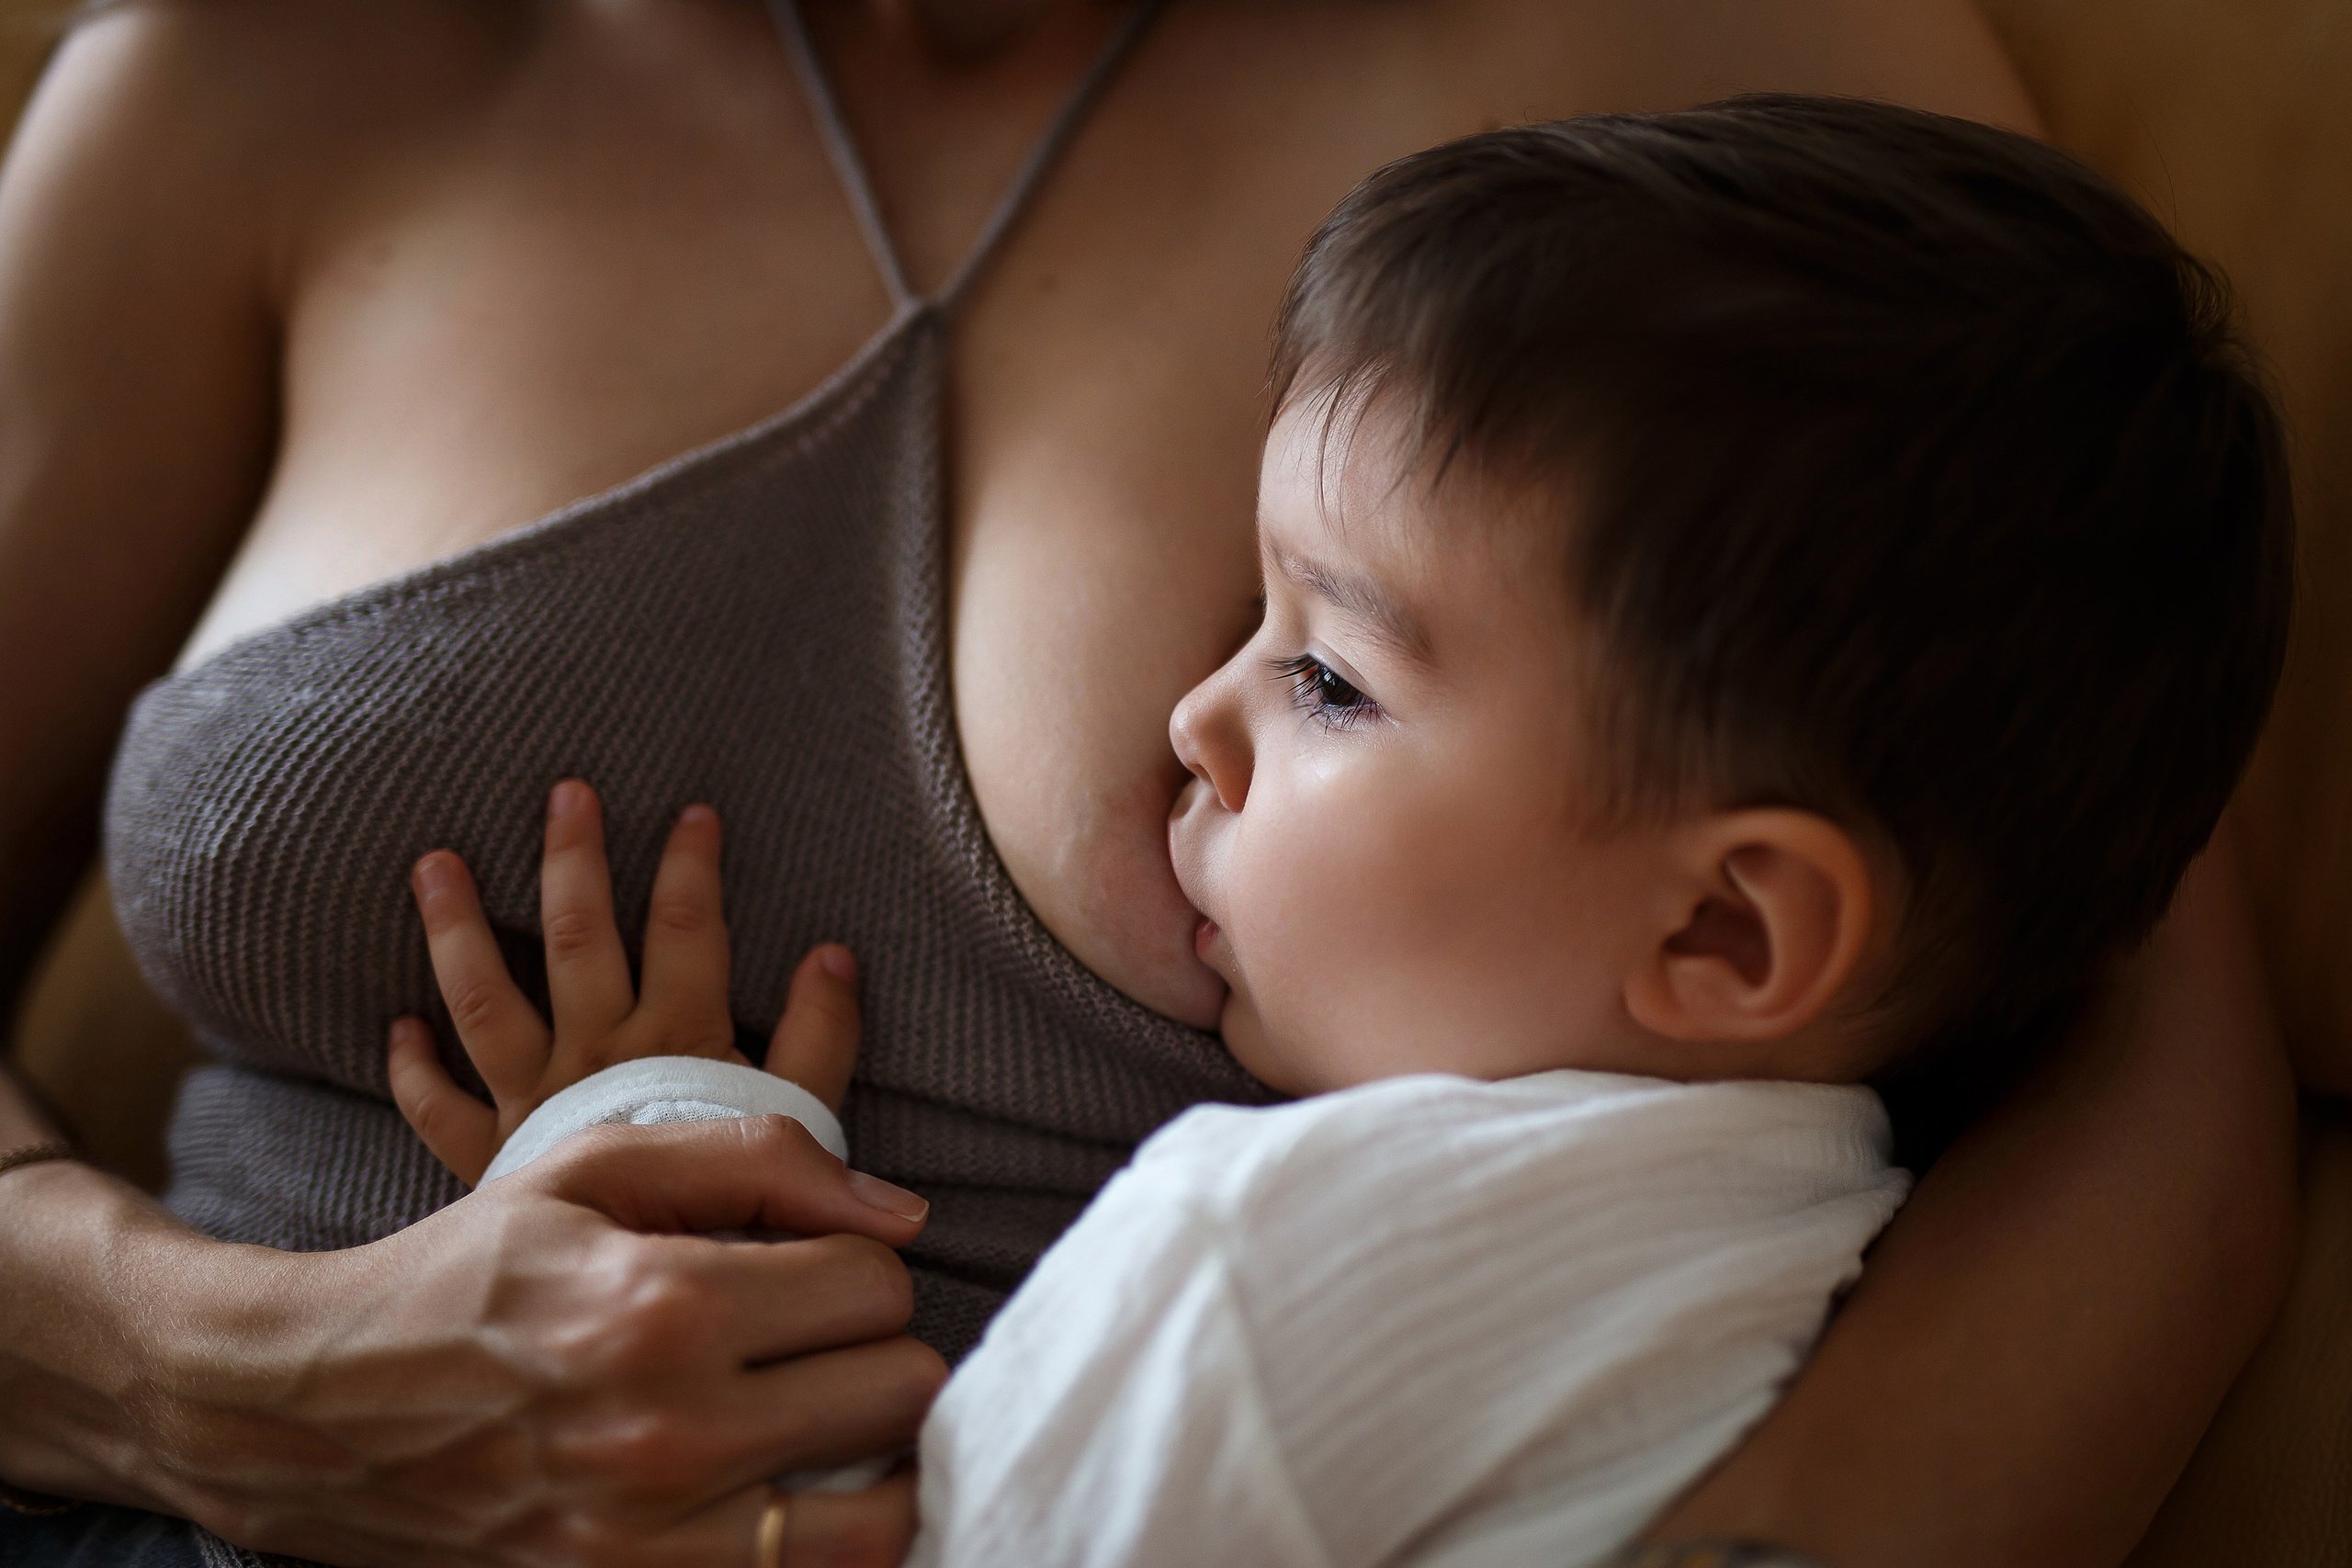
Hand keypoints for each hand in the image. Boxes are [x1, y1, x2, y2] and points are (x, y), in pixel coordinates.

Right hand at [132, 1116, 940, 1564]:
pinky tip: (779, 1494)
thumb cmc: (465, 1275)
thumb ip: (761, 1159)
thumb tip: (903, 1212)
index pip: (877, 1286)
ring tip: (825, 1430)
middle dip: (874, 1356)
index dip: (859, 1266)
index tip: (810, 1271)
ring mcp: (650, 1541)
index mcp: (662, 1304)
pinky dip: (814, 1540)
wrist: (312, 1412)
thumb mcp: (592, 1168)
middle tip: (817, 1348)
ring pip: (882, 1519)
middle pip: (899, 1393)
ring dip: (873, 1466)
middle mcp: (668, 1432)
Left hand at [386, 779, 862, 1184]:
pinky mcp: (492, 1154)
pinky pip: (441, 1110)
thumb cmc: (736, 1203)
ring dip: (458, 928)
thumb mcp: (798, 1114)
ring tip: (433, 862)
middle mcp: (593, 1054)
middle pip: (576, 937)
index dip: (692, 868)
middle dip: (573, 859)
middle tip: (564, 791)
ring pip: (487, 999)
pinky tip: (400, 1028)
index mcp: (673, 1037)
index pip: (687, 930)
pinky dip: (416, 1071)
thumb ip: (819, 1037)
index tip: (694, 813)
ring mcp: (533, 1100)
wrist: (660, 1282)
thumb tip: (832, 954)